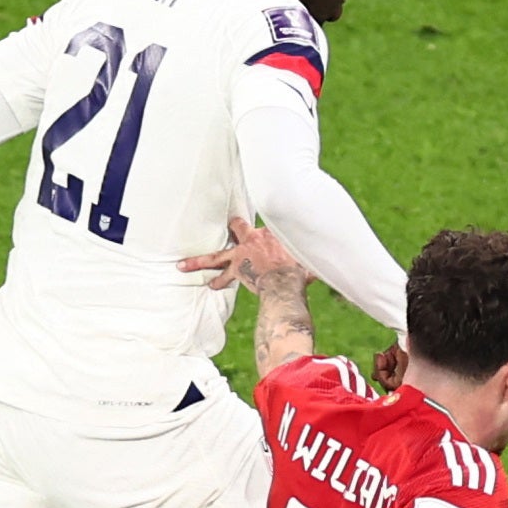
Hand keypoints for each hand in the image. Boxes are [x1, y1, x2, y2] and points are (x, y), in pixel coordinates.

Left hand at [183, 221, 311, 300]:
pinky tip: (209, 284)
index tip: (272, 224)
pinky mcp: (237, 270)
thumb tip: (324, 266)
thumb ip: (311, 259)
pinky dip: (217, 281)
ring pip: (216, 254)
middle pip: (238, 226)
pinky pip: (223, 276)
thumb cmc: (300, 270)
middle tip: (228, 223)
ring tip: (183, 264)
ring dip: (199, 260)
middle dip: (233, 226)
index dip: (270, 228)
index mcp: (273, 232)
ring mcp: (242, 253)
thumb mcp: (309, 258)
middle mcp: (254, 238)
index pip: (269, 224)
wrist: (285, 281)